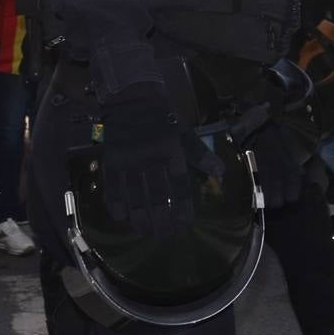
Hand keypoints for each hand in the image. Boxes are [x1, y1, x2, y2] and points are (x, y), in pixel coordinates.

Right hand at [98, 85, 195, 238]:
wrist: (132, 98)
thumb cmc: (164, 119)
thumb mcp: (186, 133)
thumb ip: (202, 156)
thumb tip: (222, 175)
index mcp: (172, 150)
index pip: (179, 185)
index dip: (182, 207)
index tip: (184, 224)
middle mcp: (151, 157)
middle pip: (157, 195)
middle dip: (161, 219)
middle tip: (164, 235)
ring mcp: (129, 160)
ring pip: (135, 195)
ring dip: (140, 217)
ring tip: (146, 231)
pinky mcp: (111, 160)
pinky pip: (113, 187)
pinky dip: (117, 204)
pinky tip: (122, 218)